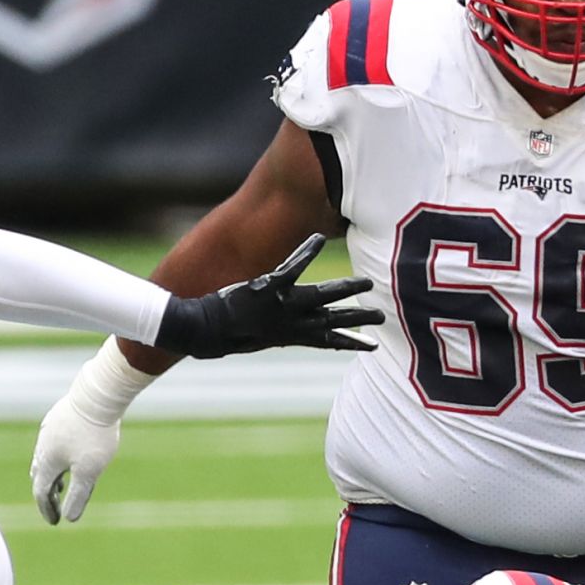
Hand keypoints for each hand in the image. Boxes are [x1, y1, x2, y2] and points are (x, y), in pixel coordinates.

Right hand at [30, 392, 119, 524]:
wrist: (98, 396)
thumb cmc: (94, 436)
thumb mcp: (89, 471)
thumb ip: (78, 496)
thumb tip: (69, 518)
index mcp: (47, 462)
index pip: (41, 492)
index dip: (47, 509)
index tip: (56, 522)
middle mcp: (43, 446)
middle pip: (39, 475)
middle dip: (46, 493)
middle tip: (55, 505)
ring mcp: (49, 429)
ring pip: (44, 457)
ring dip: (52, 474)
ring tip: (63, 482)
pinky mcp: (58, 417)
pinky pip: (52, 442)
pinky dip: (57, 456)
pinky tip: (71, 452)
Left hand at [154, 235, 382, 361]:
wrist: (201, 332)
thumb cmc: (223, 336)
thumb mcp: (255, 339)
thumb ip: (276, 332)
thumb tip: (287, 334)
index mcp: (288, 336)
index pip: (326, 341)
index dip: (350, 343)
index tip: (374, 346)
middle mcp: (288, 322)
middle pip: (332, 320)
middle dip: (357, 318)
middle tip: (383, 316)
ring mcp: (280, 305)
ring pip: (321, 297)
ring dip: (345, 291)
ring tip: (367, 284)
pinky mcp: (267, 287)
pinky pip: (292, 267)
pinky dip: (306, 252)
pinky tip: (320, 238)